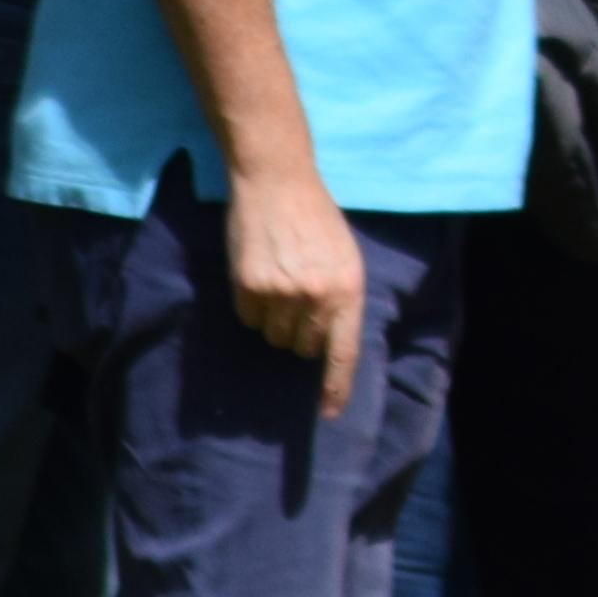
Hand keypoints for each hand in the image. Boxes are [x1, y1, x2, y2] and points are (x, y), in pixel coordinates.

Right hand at [226, 167, 370, 417]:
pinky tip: (258, 277)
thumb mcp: (346, 259)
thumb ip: (342, 300)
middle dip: (301, 335)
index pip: (344, 353)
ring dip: (275, 321)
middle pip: (304, 348)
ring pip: (274, 336)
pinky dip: (251, 307)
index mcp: (350, 290)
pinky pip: (248, 319)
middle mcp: (318, 297)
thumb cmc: (318, 221)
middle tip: (298, 302)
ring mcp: (282, 294)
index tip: (329, 413)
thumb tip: (328, 345)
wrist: (278, 183)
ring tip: (280, 284)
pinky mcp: (249, 287)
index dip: (335, 386)